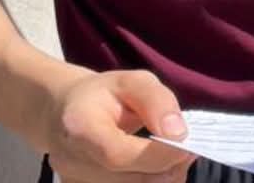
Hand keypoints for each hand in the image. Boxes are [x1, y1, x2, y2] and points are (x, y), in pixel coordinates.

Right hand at [41, 69, 196, 182]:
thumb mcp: (133, 81)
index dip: (158, 155)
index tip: (188, 145)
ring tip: (173, 157)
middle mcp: (71, 160)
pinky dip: (148, 182)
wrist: (64, 113)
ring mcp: (74, 182)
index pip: (119, 154)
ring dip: (161, 179)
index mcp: (79, 126)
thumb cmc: (104, 94)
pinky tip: (156, 168)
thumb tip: (179, 133)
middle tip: (189, 151)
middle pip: (128, 181)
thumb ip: (157, 101)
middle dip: (167, 169)